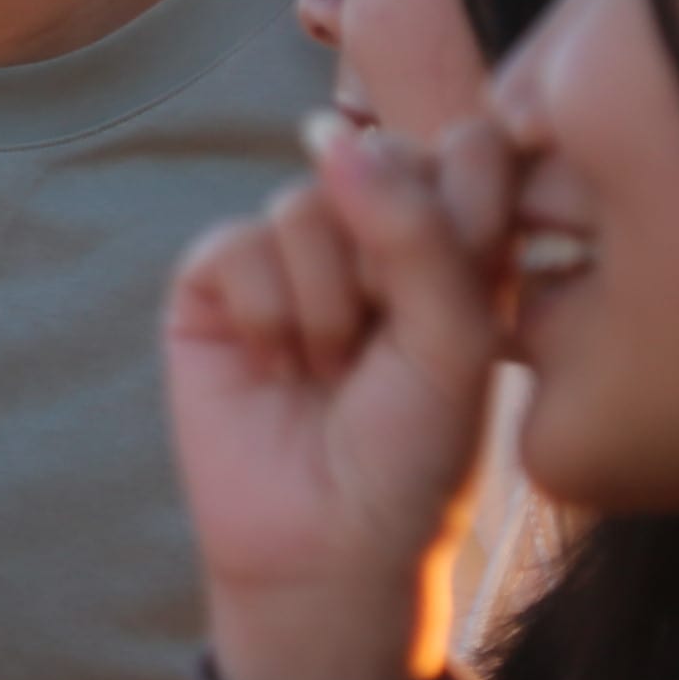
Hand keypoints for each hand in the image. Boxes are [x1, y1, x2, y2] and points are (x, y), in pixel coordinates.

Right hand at [162, 114, 514, 679]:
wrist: (326, 545)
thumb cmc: (412, 453)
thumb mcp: (453, 341)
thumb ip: (417, 230)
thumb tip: (328, 134)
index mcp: (457, 236)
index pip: (465, 146)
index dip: (458, 196)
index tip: (459, 288)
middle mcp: (371, 232)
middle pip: (378, 160)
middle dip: (388, 257)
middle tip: (390, 338)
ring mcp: (289, 253)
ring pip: (301, 203)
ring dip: (325, 302)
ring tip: (330, 370)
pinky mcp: (213, 283)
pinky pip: (233, 244)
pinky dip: (263, 312)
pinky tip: (276, 364)